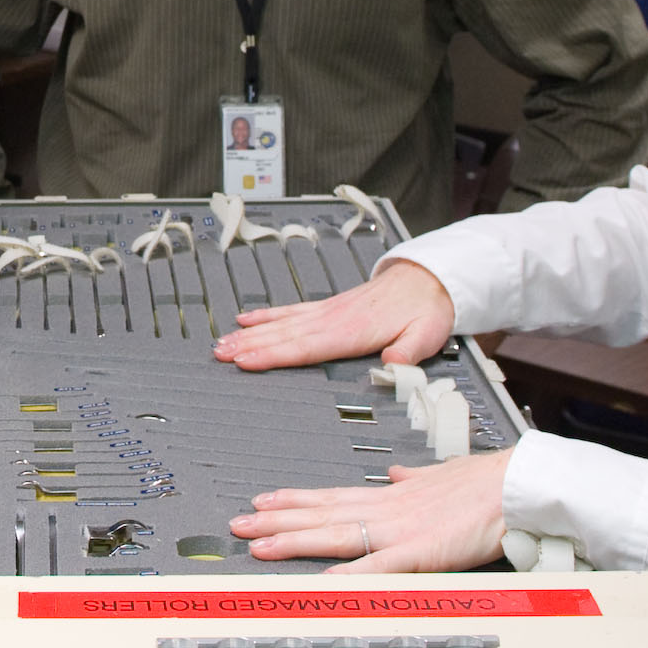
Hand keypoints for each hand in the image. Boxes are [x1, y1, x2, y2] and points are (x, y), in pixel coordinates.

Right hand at [211, 257, 453, 371]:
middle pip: (283, 334)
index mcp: (352, 330)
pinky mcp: (327, 308)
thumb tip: (391, 366)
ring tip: (223, 343)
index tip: (247, 361)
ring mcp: (326, 311)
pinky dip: (266, 315)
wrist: (427, 281)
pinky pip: (289, 311)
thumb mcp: (426, 336)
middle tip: (220, 355)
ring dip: (250, 333)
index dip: (273, 355)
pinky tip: (247, 318)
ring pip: (280, 323)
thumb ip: (407, 353)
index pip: (306, 347)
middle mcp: (333, 318)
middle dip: (249, 345)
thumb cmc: (425, 311)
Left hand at [230, 452, 511, 573]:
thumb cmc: (486, 482)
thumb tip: (395, 474)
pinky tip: (321, 580)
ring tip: (258, 544)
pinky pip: (376, 566)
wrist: (516, 485)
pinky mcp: (420, 551)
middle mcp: (386, 509)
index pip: (331, 496)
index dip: (294, 500)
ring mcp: (399, 530)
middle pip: (320, 514)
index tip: (263, 500)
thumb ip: (414, 479)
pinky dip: (348, 573)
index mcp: (391, 495)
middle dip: (276, 521)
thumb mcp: (440, 474)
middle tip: (238, 524)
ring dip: (293, 540)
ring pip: (335, 534)